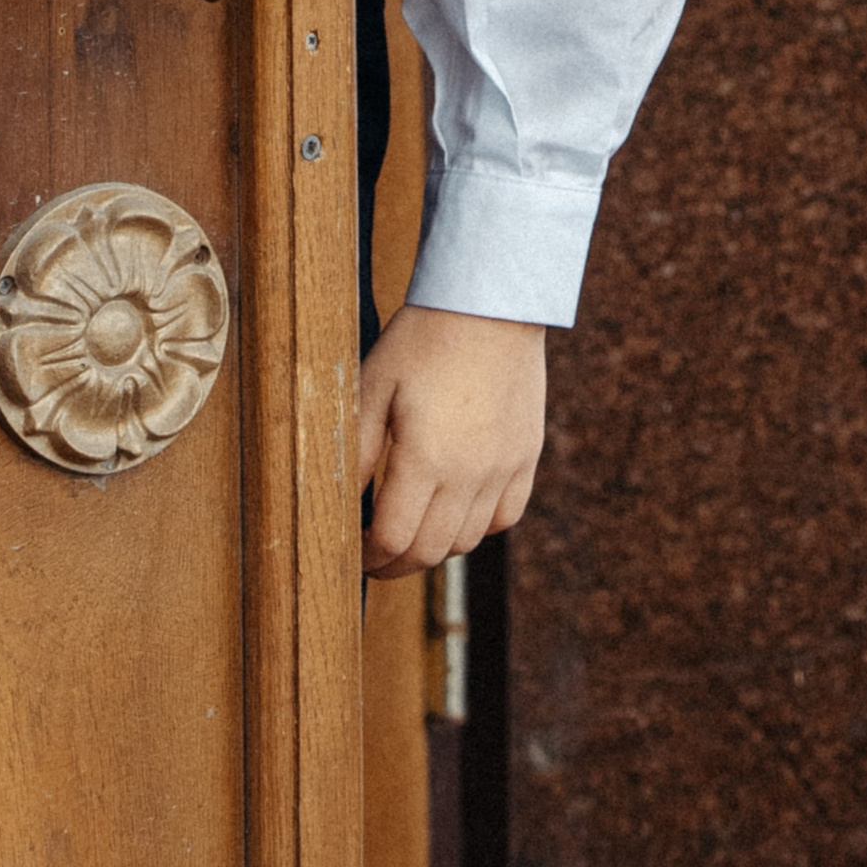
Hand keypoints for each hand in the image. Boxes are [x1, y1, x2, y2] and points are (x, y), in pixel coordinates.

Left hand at [357, 304, 546, 578]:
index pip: (393, 538)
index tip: (354, 553)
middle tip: (376, 555)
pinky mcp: (526, 455)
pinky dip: (478, 527)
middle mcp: (469, 474)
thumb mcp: (374, 386)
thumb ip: (358, 451)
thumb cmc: (424, 338)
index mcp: (425, 459)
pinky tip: (457, 512)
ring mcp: (503, 468)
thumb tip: (340, 502)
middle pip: (431, 551)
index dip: (368, 557)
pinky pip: (505, 516)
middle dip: (396, 563)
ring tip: (412, 531)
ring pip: (468, 541)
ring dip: (435, 548)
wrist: (489, 303)